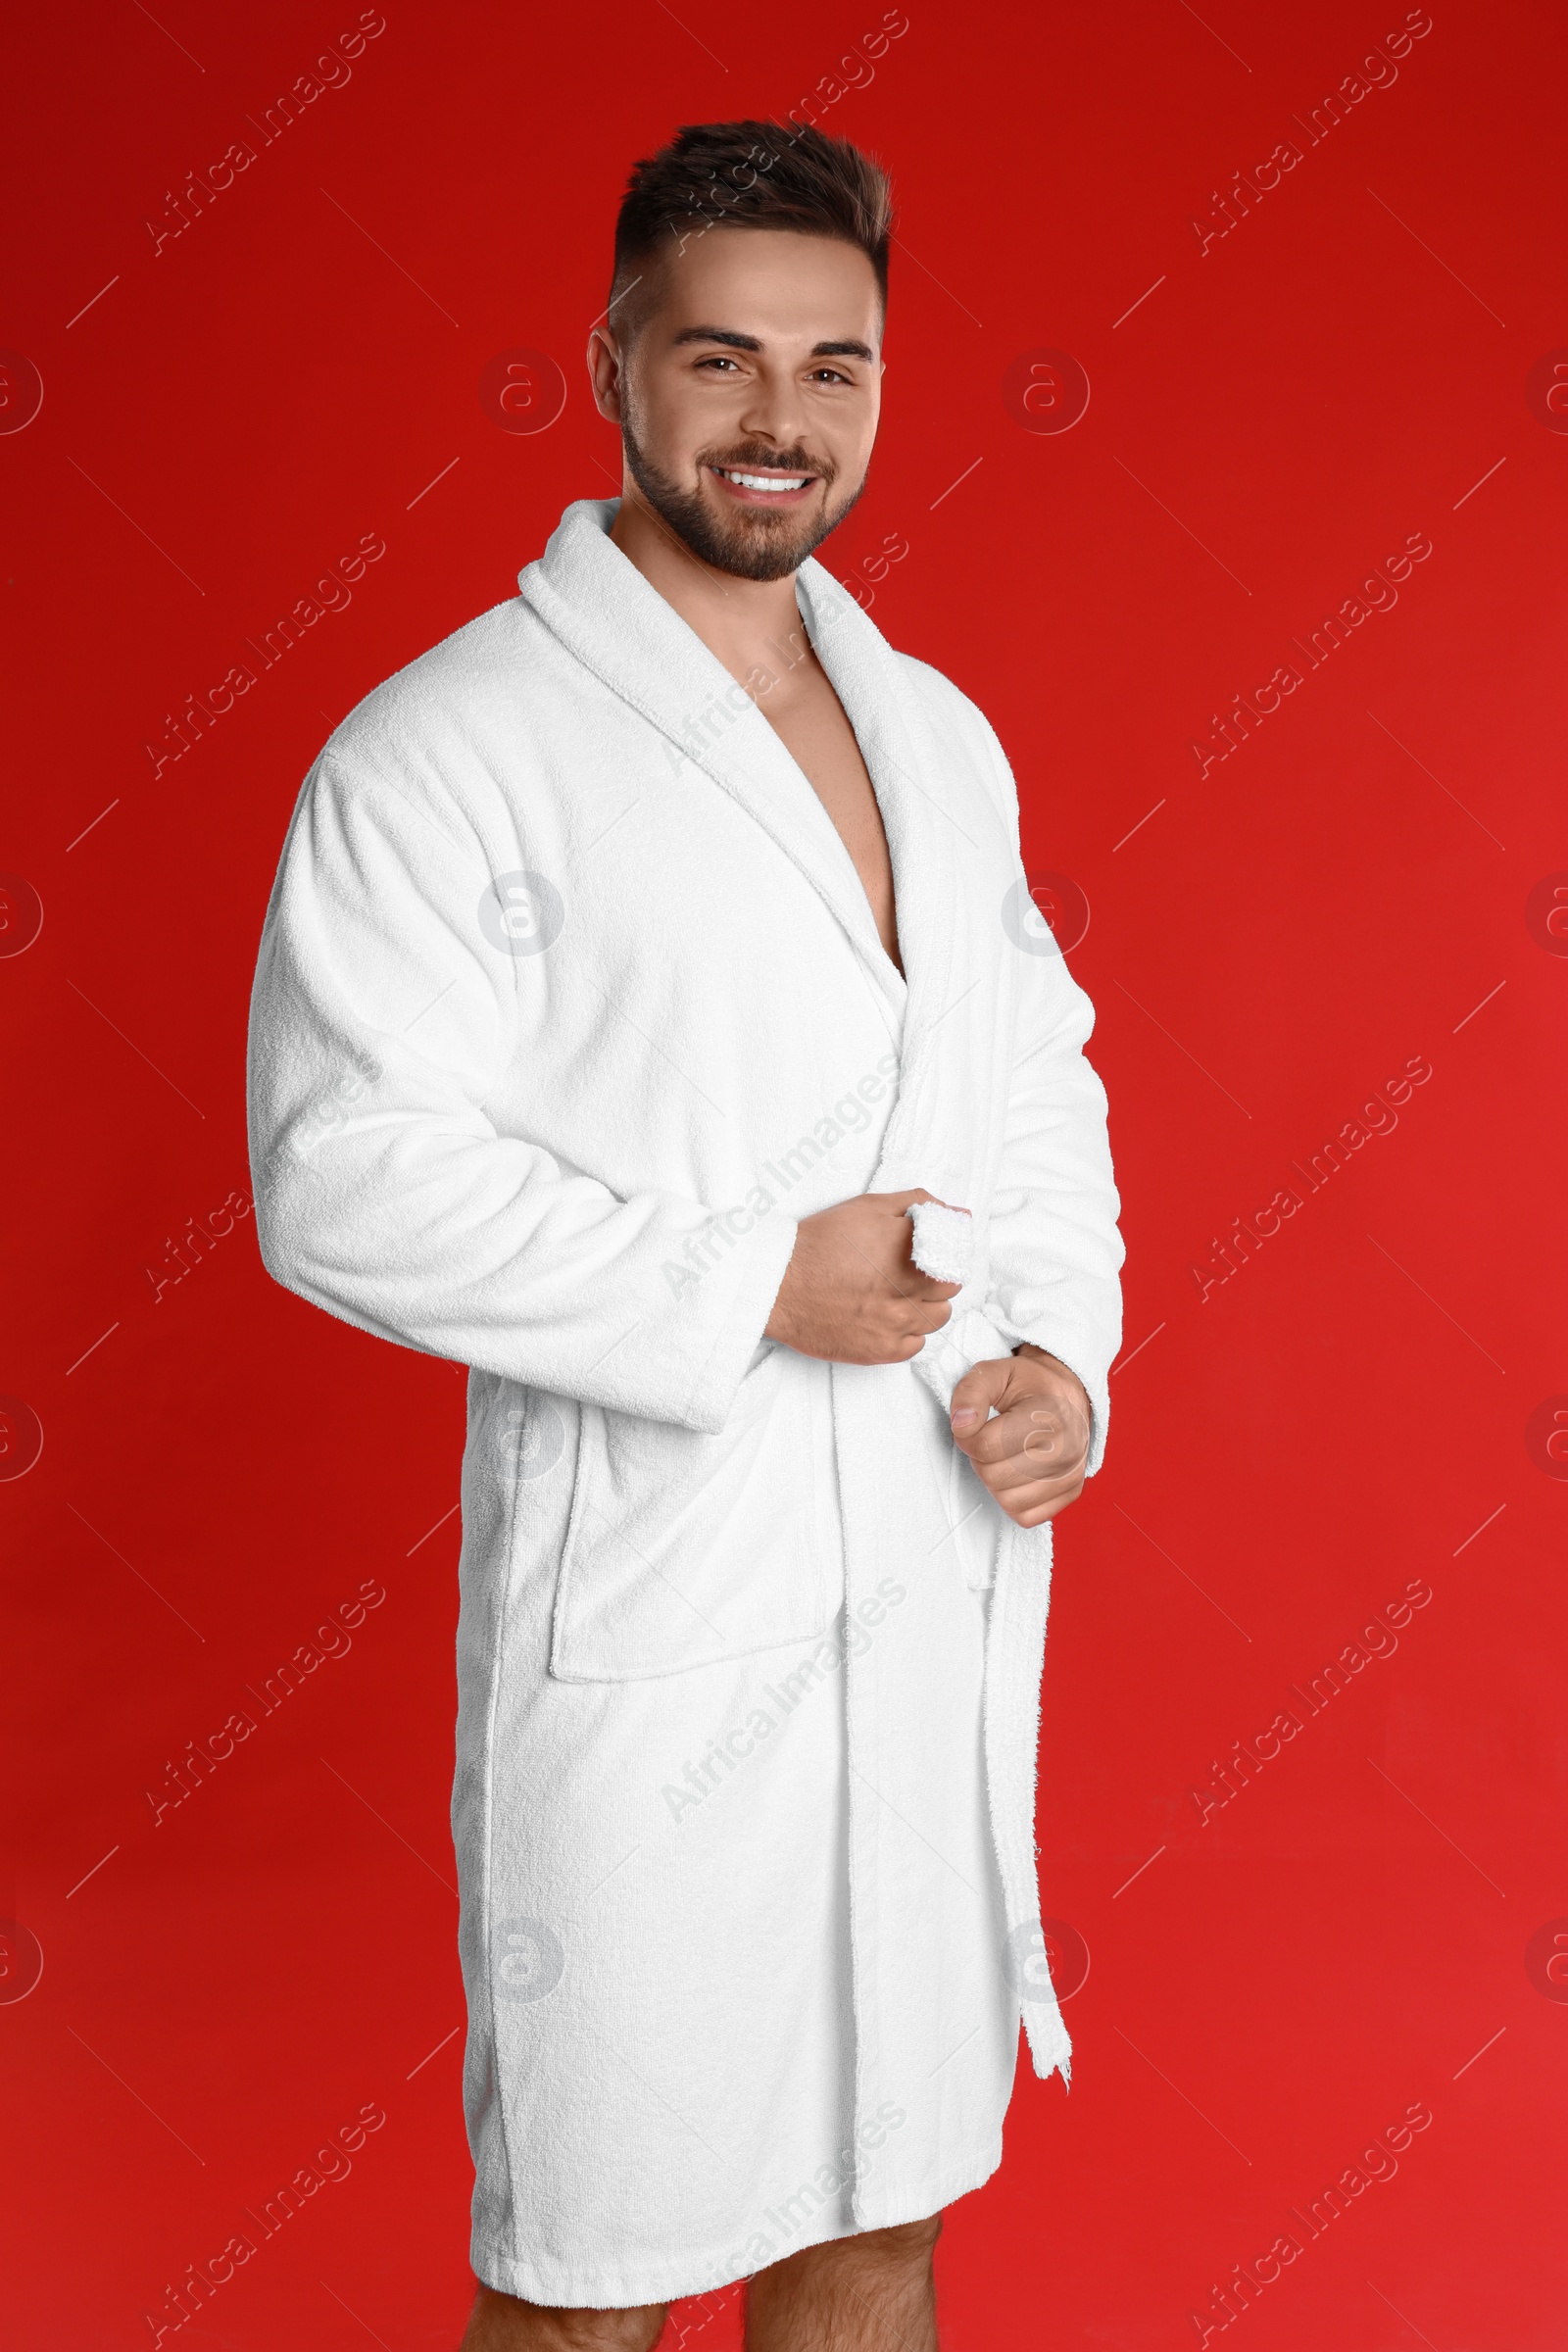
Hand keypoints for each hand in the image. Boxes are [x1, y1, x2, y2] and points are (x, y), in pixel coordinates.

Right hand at [765, 1189, 962, 1365]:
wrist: (778, 1285)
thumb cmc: (818, 1244)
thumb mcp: (867, 1208)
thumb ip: (918, 1205)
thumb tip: (960, 1213)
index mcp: (906, 1249)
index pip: (954, 1257)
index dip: (944, 1255)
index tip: (930, 1256)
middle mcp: (905, 1288)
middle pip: (950, 1289)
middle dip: (936, 1279)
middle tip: (911, 1275)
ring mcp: (895, 1323)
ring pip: (938, 1319)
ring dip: (925, 1307)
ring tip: (898, 1298)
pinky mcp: (882, 1350)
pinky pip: (916, 1345)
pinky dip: (907, 1333)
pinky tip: (886, 1319)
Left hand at [948, 1346, 1090, 1528]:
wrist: (1067, 1392)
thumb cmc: (1029, 1384)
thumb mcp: (995, 1373)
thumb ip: (971, 1393)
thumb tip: (961, 1425)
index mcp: (1049, 1415)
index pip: (986, 1446)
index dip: (967, 1436)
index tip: (975, 1424)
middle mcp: (1066, 1449)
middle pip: (993, 1477)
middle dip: (980, 1459)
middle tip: (990, 1439)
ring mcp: (1071, 1474)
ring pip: (1007, 1501)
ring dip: (994, 1481)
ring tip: (1003, 1455)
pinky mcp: (1071, 1492)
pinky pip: (1026, 1516)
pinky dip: (1012, 1499)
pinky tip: (1016, 1474)